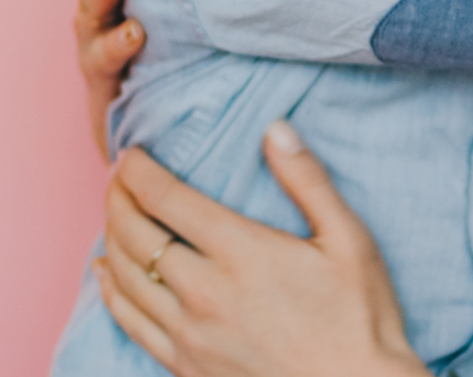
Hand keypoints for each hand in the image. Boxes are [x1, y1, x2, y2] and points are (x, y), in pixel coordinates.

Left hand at [93, 126, 425, 376]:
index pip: (168, 201)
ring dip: (111, 238)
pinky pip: (131, 325)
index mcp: (242, 252)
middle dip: (118, 198)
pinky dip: (110, 293)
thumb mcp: (348, 238)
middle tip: (117, 175)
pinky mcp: (186, 368)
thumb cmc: (358, 315)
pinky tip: (105, 274)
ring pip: (126, 279)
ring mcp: (191, 335)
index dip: (140, 173)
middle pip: (137, 235)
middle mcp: (205, 293)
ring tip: (112, 212)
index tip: (132, 153)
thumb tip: (275, 128)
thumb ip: (307, 180)